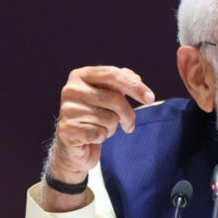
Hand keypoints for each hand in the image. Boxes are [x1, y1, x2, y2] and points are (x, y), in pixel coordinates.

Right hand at [49, 66, 154, 183]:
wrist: (76, 144)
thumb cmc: (96, 114)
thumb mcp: (109, 94)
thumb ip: (122, 82)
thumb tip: (136, 78)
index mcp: (80, 75)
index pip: (112, 74)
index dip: (134, 86)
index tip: (150, 98)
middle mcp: (70, 90)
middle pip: (114, 99)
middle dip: (128, 114)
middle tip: (129, 124)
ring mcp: (67, 110)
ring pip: (109, 118)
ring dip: (113, 127)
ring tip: (102, 127)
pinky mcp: (67, 130)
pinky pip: (100, 133)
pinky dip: (103, 137)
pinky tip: (94, 136)